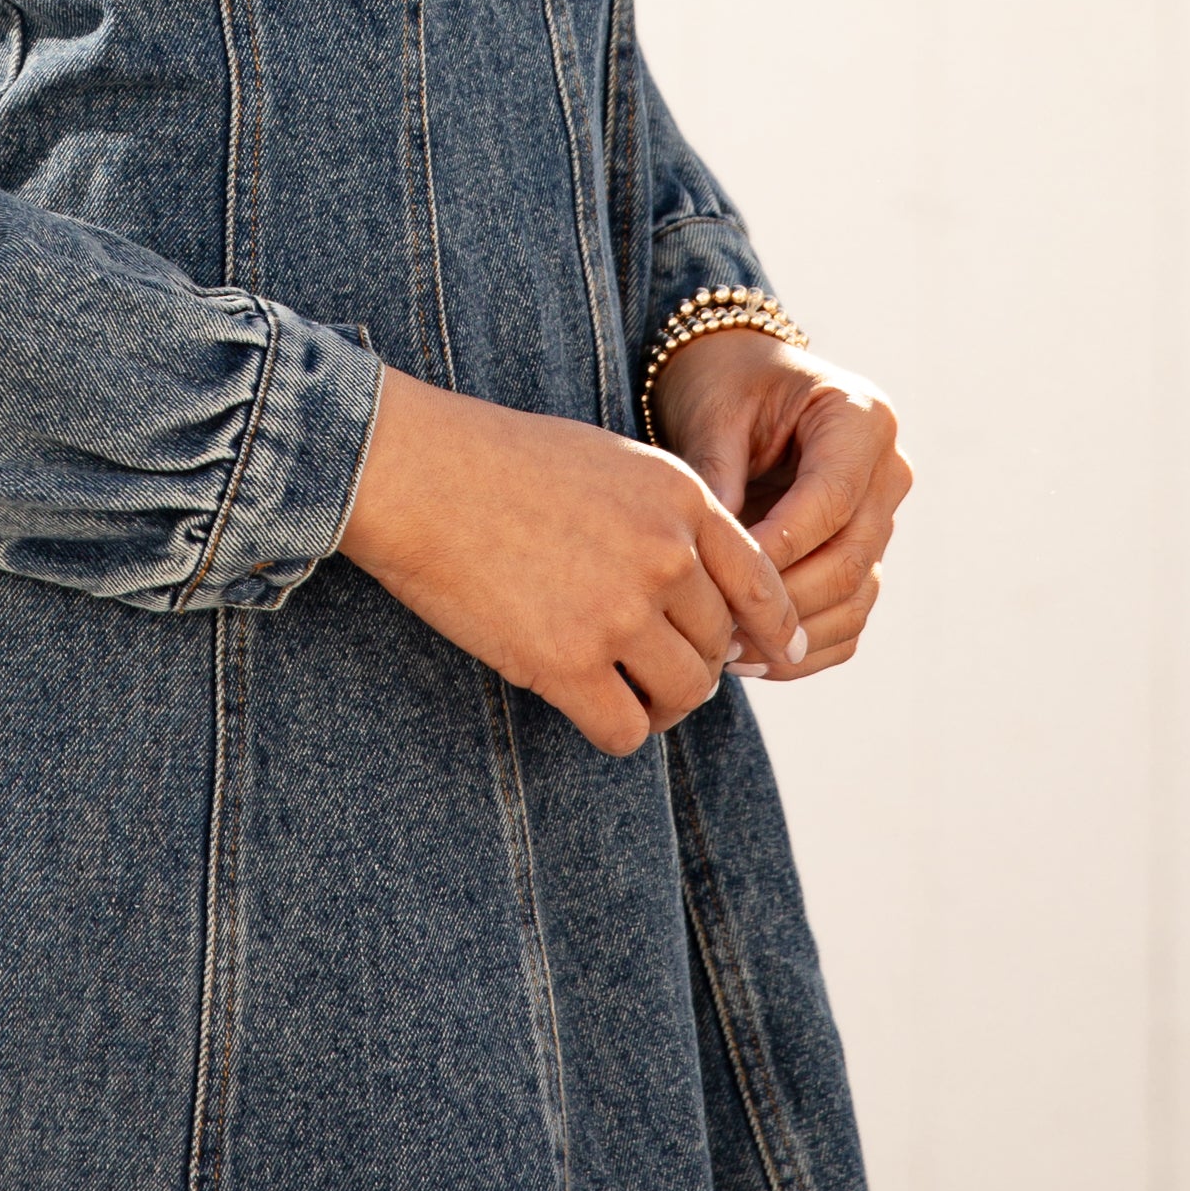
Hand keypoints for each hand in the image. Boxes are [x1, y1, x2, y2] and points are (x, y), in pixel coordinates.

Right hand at [338, 369, 809, 759]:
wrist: (415, 472)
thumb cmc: (497, 461)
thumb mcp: (608, 461)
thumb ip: (664, 516)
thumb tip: (701, 587)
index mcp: (682, 500)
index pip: (762, 585)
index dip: (774, 630)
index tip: (772, 657)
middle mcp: (665, 555)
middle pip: (719, 645)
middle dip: (697, 665)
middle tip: (659, 671)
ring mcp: (618, 611)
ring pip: (683, 693)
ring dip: (663, 704)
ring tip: (631, 695)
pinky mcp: (566, 662)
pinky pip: (625, 729)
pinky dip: (616, 730)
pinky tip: (591, 711)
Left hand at [645, 327, 910, 677]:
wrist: (737, 380)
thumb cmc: (721, 384)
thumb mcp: (711, 414)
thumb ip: (717, 479)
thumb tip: (716, 560)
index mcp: (861, 419)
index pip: (831, 501)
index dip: (778, 547)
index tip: (719, 577)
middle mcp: (887, 471)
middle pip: (850, 559)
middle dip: (784, 604)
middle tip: (718, 631)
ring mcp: (883, 517)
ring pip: (856, 599)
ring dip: (796, 637)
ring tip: (729, 655)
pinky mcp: (866, 555)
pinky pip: (851, 618)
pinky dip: (808, 648)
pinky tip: (755, 661)